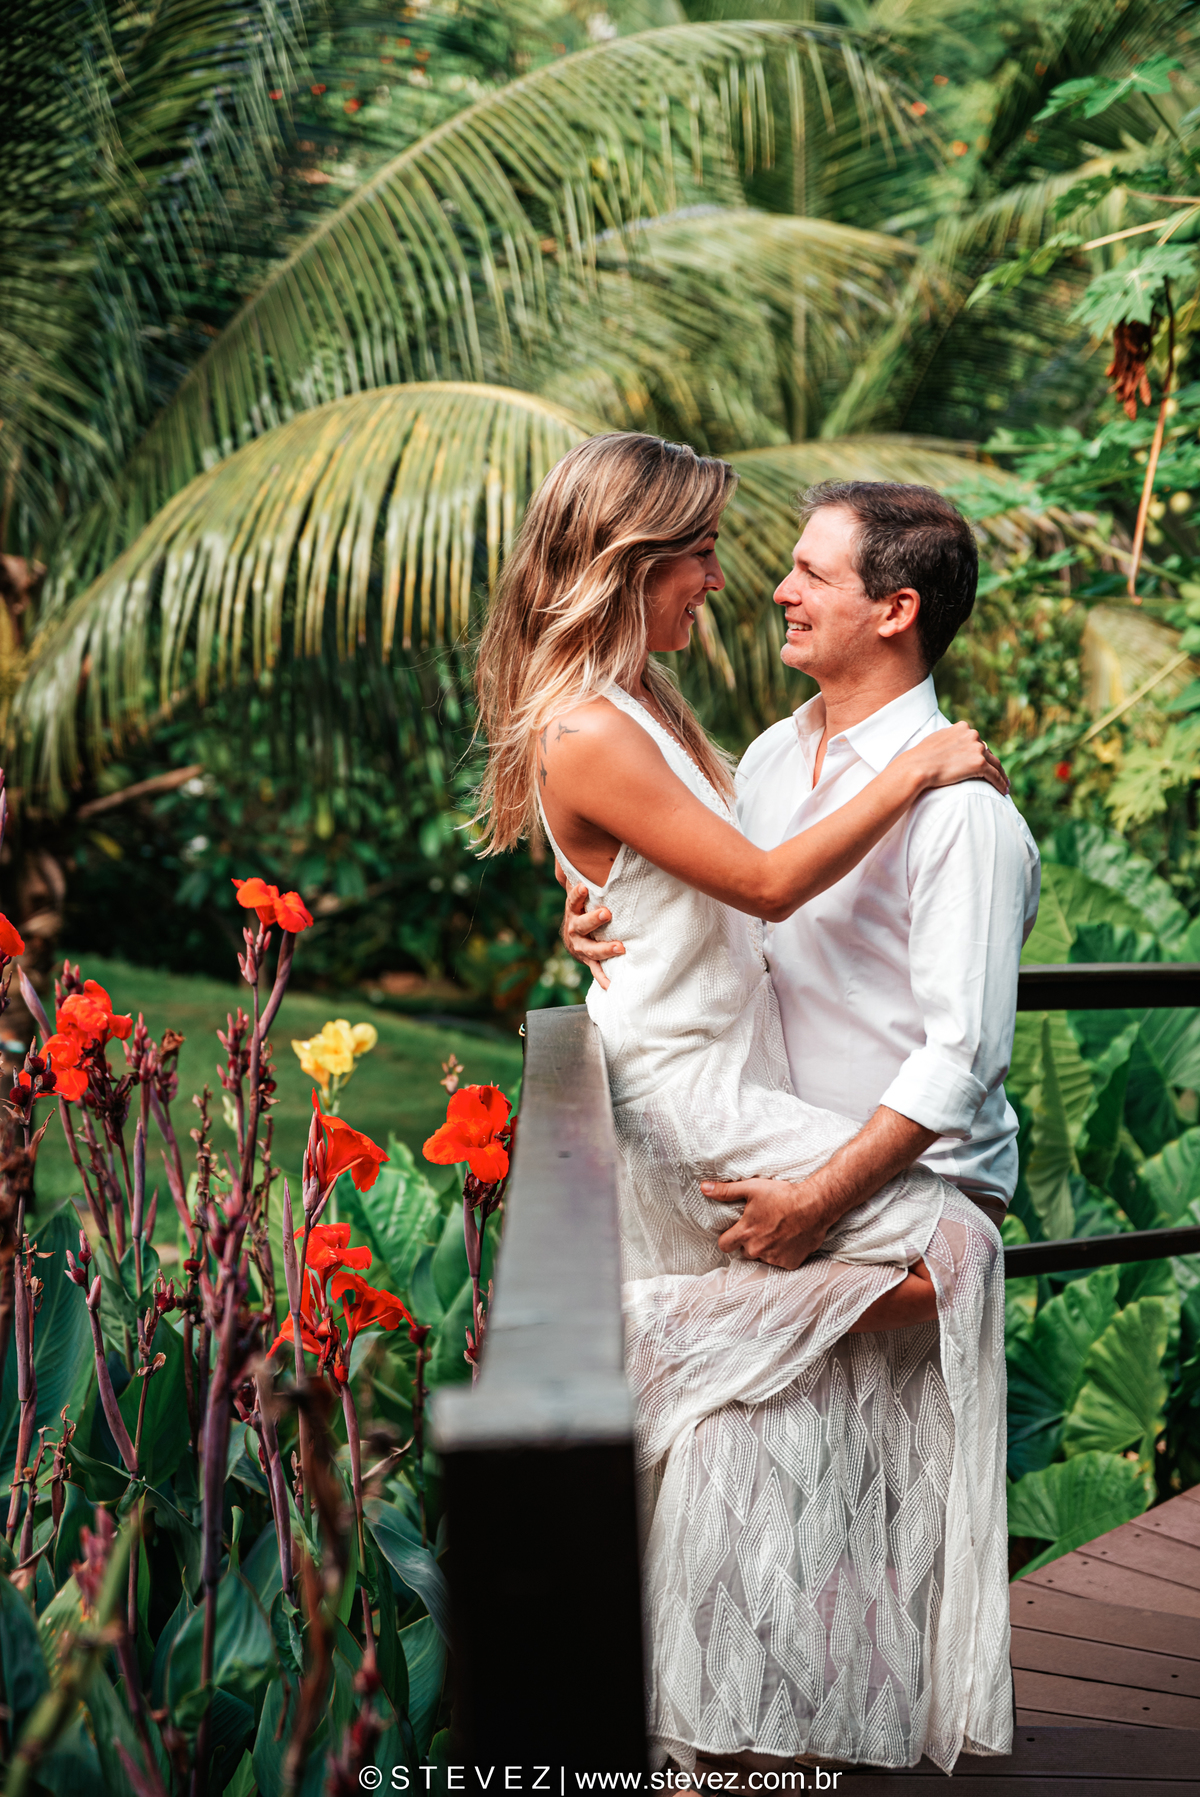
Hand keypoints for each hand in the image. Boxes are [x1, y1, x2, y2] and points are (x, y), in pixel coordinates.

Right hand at [561, 880, 625, 991]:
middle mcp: (573, 930)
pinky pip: (596, 971)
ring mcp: (581, 948)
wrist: (575, 938)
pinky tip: (612, 985)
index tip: (582, 885)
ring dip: (604, 949)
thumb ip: (577, 874)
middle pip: (580, 925)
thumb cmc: (584, 908)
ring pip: (590, 950)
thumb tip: (572, 848)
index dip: (576, 894)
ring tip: (620, 947)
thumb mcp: (580, 892)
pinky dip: (604, 978)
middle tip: (607, 913)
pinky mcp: (588, 961)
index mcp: (572, 911)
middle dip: (593, 920)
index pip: (572, 901)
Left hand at [700, 1175, 833, 1268]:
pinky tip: (789, 1240)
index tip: (736, 1231)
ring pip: (762, 1258)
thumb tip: (704, 1188)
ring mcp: (774, 1259)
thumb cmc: (783, 1195)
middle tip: (761, 1228)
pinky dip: (783, 1254)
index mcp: (745, 1233)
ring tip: (777, 1232)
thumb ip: (726, 1191)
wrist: (815, 1205)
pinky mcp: (790, 1263)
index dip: (728, 1238)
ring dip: (766, 1249)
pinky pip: (780, 1262)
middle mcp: (757, 1250)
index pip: (724, 1245)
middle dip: (749, 1242)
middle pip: (744, 1252)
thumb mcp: (752, 1188)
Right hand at [898, 721, 1007, 796]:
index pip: (977, 741)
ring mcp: (977, 749)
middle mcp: (972, 735)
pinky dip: (1000, 783)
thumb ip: (947, 739)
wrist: (916, 767)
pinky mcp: (979, 764)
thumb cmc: (920, 757)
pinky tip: (1004, 791)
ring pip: (995, 764)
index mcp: (962, 727)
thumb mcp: (935, 739)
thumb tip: (950, 743)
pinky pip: (994, 775)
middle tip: (997, 775)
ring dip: (1001, 775)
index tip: (985, 762)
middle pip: (988, 751)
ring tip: (1004, 785)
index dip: (981, 753)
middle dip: (992, 763)